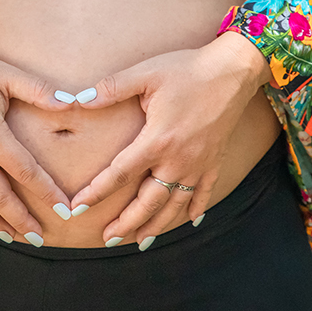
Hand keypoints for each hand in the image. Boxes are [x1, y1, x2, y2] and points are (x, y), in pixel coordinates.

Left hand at [68, 31, 270, 244]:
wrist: (233, 70)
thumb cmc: (187, 69)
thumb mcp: (146, 73)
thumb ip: (112, 88)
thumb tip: (78, 100)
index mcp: (157, 140)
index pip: (120, 174)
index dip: (96, 192)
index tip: (78, 208)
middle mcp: (178, 159)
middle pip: (148, 201)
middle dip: (126, 223)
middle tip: (108, 239)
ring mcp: (199, 163)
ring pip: (175, 204)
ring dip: (157, 225)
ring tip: (141, 241)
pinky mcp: (215, 160)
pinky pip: (205, 192)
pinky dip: (197, 209)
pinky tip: (190, 222)